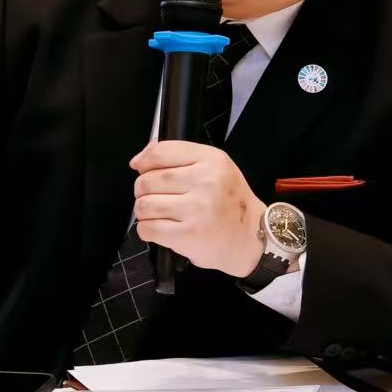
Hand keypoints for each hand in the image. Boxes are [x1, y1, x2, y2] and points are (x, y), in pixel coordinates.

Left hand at [130, 140, 264, 276]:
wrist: (251, 238)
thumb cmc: (228, 203)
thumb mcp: (214, 168)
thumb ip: (178, 156)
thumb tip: (140, 158)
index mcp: (213, 161)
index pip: (160, 152)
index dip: (144, 161)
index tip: (142, 168)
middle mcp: (207, 182)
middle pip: (147, 180)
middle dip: (143, 190)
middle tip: (159, 197)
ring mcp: (198, 209)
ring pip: (143, 205)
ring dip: (145, 212)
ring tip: (161, 214)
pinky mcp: (189, 234)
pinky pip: (147, 228)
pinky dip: (147, 230)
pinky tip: (162, 229)